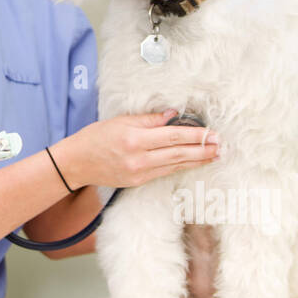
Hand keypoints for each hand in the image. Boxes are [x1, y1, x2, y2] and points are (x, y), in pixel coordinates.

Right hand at [52, 111, 218, 189]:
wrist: (76, 163)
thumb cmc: (95, 137)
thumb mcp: (121, 121)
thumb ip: (149, 119)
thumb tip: (174, 115)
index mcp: (135, 140)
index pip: (172, 137)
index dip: (194, 135)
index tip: (212, 133)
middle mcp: (139, 159)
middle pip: (178, 154)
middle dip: (202, 150)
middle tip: (221, 146)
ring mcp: (140, 173)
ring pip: (175, 166)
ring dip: (197, 161)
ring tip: (214, 155)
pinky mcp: (139, 182)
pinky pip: (165, 172)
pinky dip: (181, 166)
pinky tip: (192, 162)